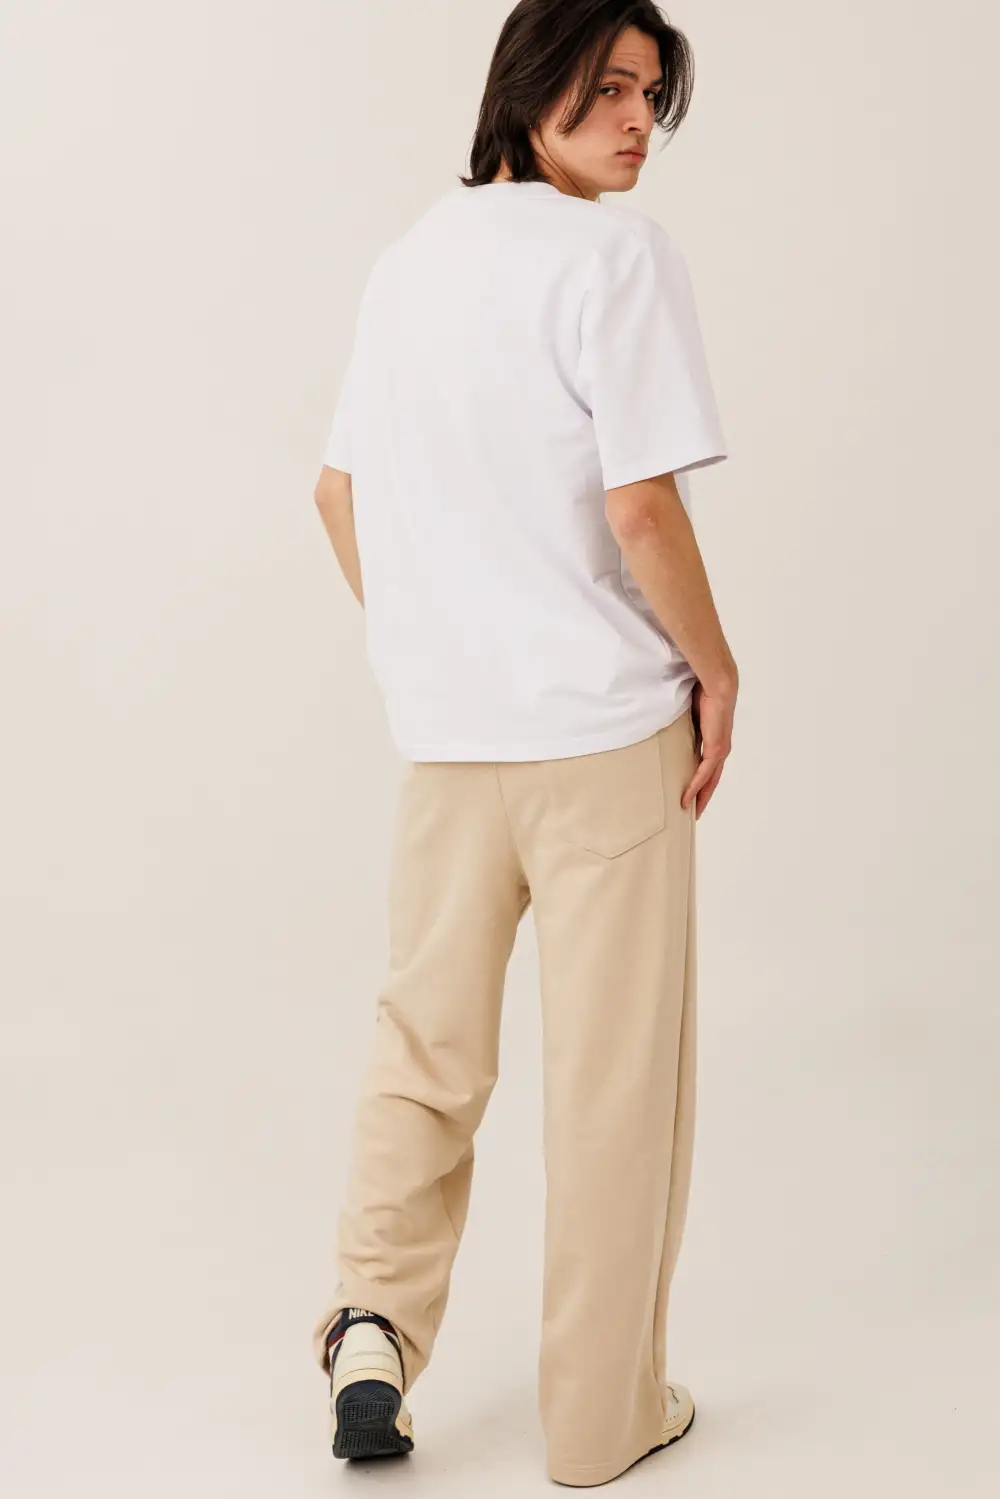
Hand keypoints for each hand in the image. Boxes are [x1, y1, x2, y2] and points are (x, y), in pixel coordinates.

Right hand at [681, 679, 735, 819]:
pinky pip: (704, 774)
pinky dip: (695, 787)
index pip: (707, 765)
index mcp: (714, 739)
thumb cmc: (702, 691)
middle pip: (711, 779)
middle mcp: (720, 748)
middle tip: (693, 811)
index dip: (700, 780)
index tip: (692, 792)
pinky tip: (687, 799)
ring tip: (690, 811)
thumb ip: (682, 723)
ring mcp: (720, 750)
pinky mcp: (716, 749)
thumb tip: (665, 722)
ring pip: (709, 781)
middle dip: (702, 795)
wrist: (716, 684)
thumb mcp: (688, 712)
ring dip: (700, 796)